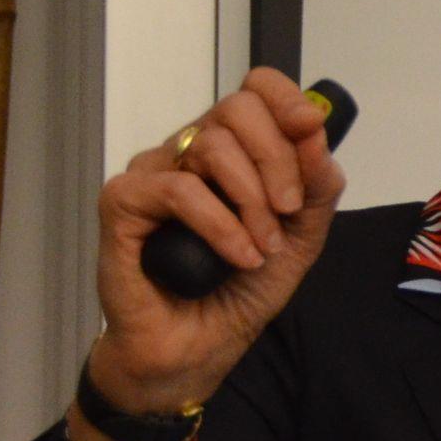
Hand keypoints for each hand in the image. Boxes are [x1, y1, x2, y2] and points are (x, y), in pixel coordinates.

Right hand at [89, 67, 345, 417]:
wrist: (195, 350)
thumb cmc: (236, 291)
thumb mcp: (299, 239)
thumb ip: (315, 188)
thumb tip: (317, 135)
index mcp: (230, 151)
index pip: (253, 90)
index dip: (285, 100)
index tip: (311, 129)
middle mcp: (188, 152)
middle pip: (236, 110)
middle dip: (277, 160)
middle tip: (287, 212)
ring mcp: (153, 173)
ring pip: (211, 146)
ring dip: (252, 200)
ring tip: (262, 247)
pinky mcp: (122, 203)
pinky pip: (179, 188)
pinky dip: (219, 224)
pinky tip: (237, 256)